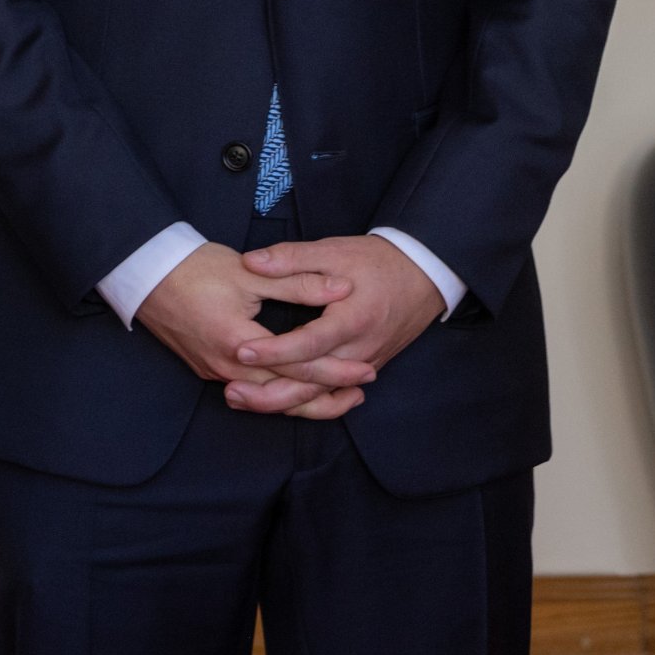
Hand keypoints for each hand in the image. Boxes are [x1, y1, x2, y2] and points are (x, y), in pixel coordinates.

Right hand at [134, 244, 366, 420]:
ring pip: (267, 399)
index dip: (336, 369)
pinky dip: (278, 393)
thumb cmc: (192, 268)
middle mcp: (227, 367)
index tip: (366, 369)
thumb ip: (298, 283)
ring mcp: (214, 371)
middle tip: (361, 391)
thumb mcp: (250, 272)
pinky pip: (251, 391)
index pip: (298, 365)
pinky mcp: (207, 368)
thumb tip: (341, 287)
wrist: (142, 273)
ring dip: (303, 399)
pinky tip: (295, 386)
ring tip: (337, 396)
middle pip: (285, 394)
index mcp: (239, 343)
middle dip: (326, 397)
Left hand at [231, 238, 444, 405]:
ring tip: (243, 401)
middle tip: (231, 392)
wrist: (423, 276)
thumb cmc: (376, 261)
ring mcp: (365, 363)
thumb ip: (292, 258)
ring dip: (283, 403)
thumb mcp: (334, 251)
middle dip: (272, 393)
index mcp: (352, 320)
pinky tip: (275, 402)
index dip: (275, 351)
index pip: (310, 344)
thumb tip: (251, 262)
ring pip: (321, 396)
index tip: (241, 351)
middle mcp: (360, 350)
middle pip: (314, 383)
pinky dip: (304, 401)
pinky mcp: (365, 368)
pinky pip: (332, 394)